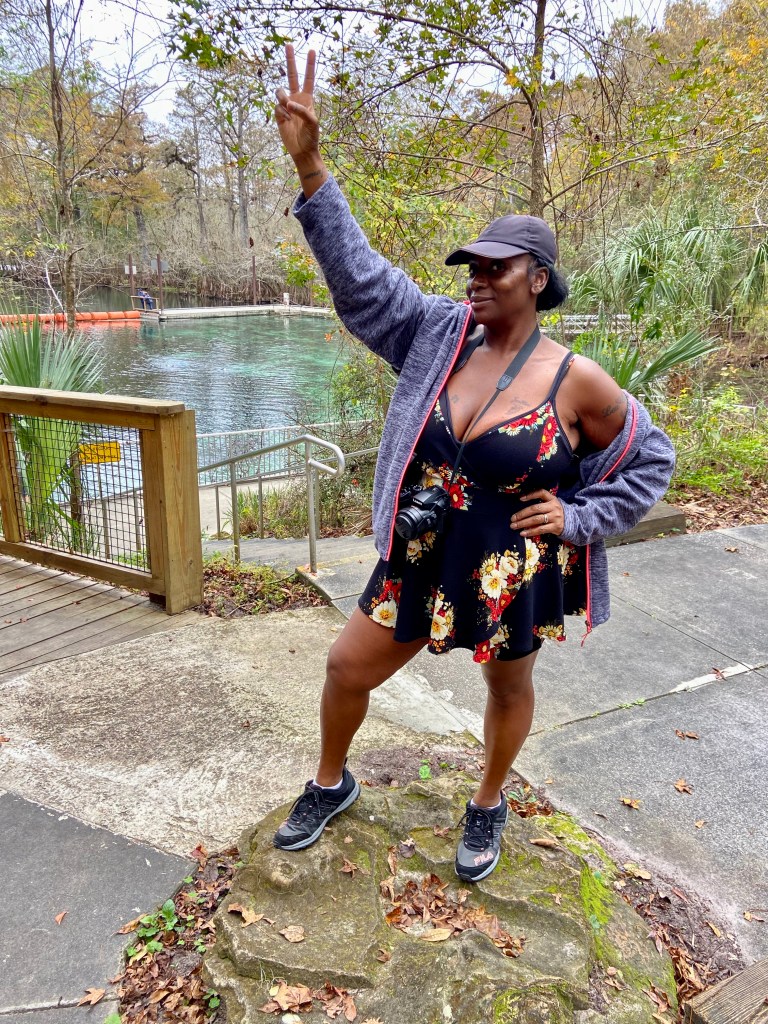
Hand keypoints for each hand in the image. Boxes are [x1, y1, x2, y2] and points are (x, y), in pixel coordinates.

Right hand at [275, 45, 319, 162]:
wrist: (302, 150)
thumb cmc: (311, 136)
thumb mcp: (312, 122)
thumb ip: (302, 110)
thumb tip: (288, 103)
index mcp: (307, 98)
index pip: (308, 78)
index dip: (310, 65)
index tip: (312, 51)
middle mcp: (296, 99)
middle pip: (292, 76)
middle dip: (290, 60)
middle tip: (288, 44)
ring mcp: (286, 106)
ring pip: (280, 92)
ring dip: (283, 98)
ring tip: (288, 109)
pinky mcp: (279, 114)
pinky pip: (277, 107)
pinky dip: (281, 113)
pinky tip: (286, 121)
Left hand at [510, 489, 563, 537]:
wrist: (571, 522)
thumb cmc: (555, 511)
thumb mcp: (550, 504)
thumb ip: (540, 503)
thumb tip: (521, 504)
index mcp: (552, 499)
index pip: (541, 493)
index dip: (531, 495)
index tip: (520, 499)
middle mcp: (553, 507)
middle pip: (535, 509)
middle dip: (522, 514)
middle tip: (512, 518)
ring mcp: (555, 517)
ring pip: (536, 520)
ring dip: (523, 523)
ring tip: (514, 526)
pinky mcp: (555, 527)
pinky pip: (540, 529)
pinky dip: (530, 531)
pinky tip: (522, 533)